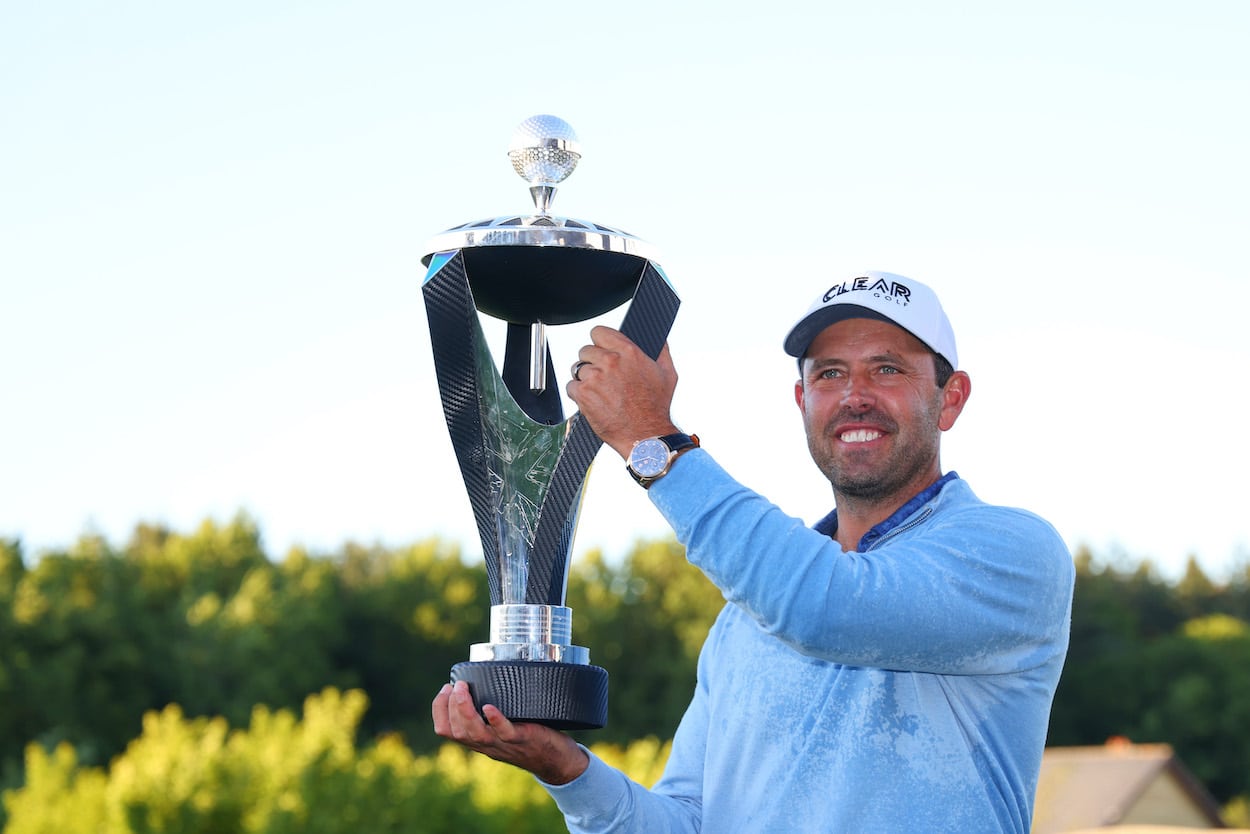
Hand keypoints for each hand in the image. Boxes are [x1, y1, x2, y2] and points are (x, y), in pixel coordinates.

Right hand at [431, 681, 589, 784]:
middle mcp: (488, 745)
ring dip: (465, 710)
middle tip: (455, 685)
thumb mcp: (503, 727)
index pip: (447, 731)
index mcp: (479, 741)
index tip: (445, 688)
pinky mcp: (524, 740)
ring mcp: (505, 744)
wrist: (558, 761)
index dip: (439, 710)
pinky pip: (507, 733)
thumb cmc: (531, 738)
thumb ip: (490, 712)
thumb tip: (481, 680)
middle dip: (450, 707)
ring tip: (462, 690)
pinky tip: (490, 707)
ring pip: (477, 734)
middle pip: (458, 732)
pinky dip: (496, 720)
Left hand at [566, 325, 679, 457]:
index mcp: (628, 353)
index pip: (599, 332)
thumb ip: (661, 352)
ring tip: (600, 392)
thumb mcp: (667, 374)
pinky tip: (593, 401)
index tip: (601, 350)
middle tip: (603, 377)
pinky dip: (578, 394)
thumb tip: (658, 340)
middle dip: (592, 362)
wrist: (645, 436)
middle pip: (585, 351)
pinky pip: (570, 387)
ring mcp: (594, 378)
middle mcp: (610, 362)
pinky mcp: (583, 394)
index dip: (599, 342)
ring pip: (577, 369)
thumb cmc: (656, 408)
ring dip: (585, 379)